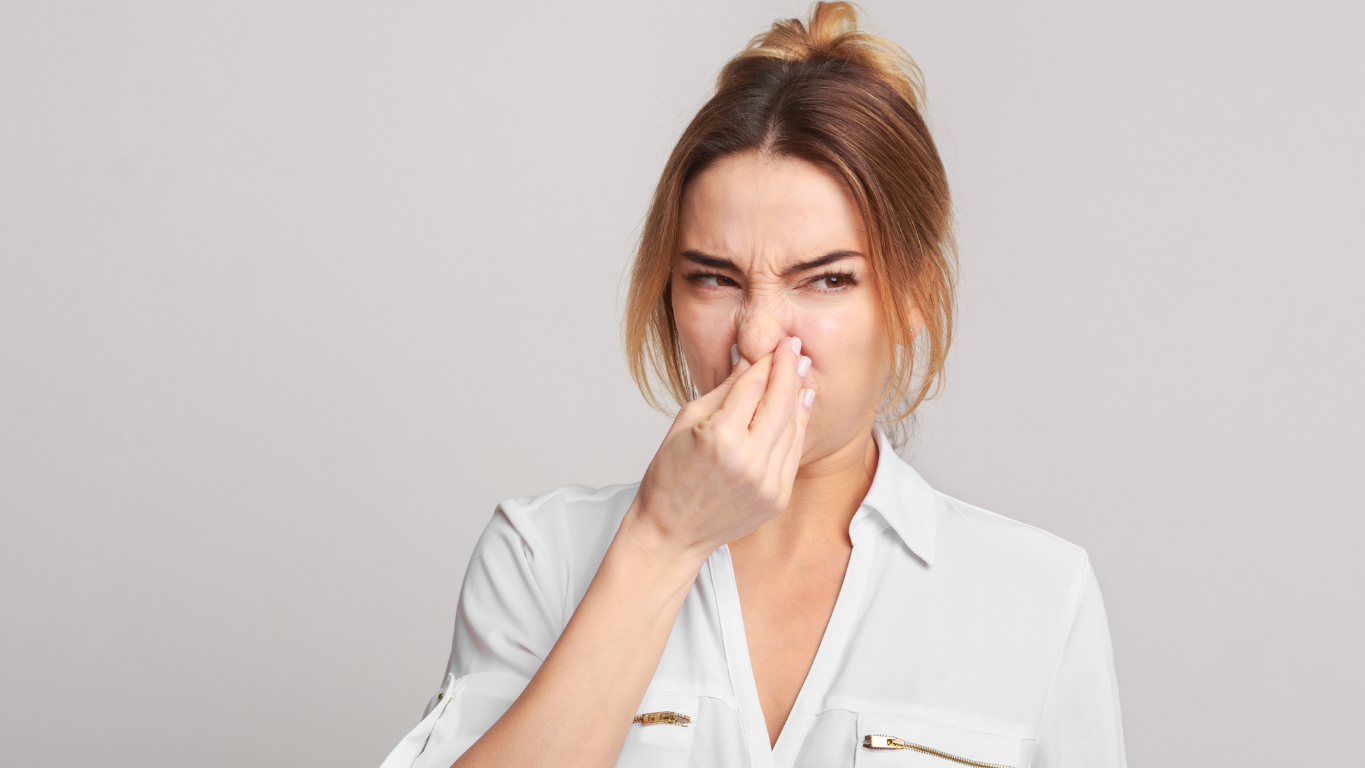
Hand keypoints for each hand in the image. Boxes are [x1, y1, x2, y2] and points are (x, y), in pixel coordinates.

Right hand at [624, 336, 814, 559]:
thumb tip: (749, 361)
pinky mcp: (778, 498)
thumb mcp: (687, 422)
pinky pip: (793, 453)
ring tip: (801, 371)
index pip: (753, 386)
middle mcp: (749, 460)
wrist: (670, 532)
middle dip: (788, 370)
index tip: (777, 344)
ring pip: (793, 427)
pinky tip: (799, 406)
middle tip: (794, 348)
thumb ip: (724, 391)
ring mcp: (767, 482)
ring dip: (798, 396)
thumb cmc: (669, 477)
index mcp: (720, 437)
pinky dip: (798, 427)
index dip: (767, 361)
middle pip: (780, 402)